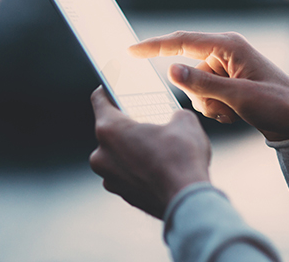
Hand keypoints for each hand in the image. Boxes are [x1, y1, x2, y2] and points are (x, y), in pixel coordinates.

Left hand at [89, 86, 210, 218]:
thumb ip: (171, 113)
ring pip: (117, 153)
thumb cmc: (182, 158)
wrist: (189, 201)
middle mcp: (101, 154)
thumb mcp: (183, 120)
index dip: (110, 88)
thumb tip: (174, 118)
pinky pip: (126, 172)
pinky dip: (137, 166)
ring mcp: (109, 177)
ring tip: (156, 142)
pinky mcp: (122, 194)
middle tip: (146, 116)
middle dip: (127, 121)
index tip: (117, 86)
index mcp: (109, 129)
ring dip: (132, 146)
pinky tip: (159, 163)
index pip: (99, 99)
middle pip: (109, 128)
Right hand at [129, 31, 288, 141]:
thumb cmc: (277, 104)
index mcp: (228, 46)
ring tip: (234, 111)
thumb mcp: (239, 96)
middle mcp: (224, 53)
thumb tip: (169, 69)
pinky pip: (204, 95)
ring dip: (208, 103)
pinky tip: (235, 113)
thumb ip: (202, 83)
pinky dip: (214, 107)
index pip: (182, 42)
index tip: (130, 50)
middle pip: (188, 70)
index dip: (153, 46)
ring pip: (194, 87)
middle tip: (224, 106)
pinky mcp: (226, 82)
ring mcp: (225, 68)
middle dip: (199, 92)